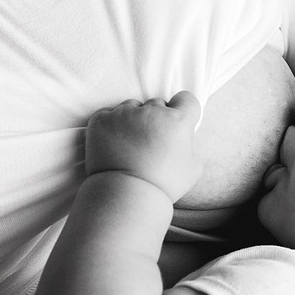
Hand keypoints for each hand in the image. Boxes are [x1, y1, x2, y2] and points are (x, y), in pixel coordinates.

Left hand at [85, 91, 202, 201]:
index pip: (186, 99)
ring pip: (132, 107)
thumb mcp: (193, 169)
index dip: (182, 110)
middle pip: (157, 104)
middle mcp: (152, 112)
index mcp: (177, 121)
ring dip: (132, 120)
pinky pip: (108, 114)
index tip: (175, 124)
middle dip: (156, 119)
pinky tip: (113, 144)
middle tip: (150, 143)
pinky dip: (110, 125)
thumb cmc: (163, 185)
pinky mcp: (101, 120)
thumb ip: (190, 146)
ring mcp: (124, 114)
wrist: (126, 196)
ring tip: (129, 145)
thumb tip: (182, 139)